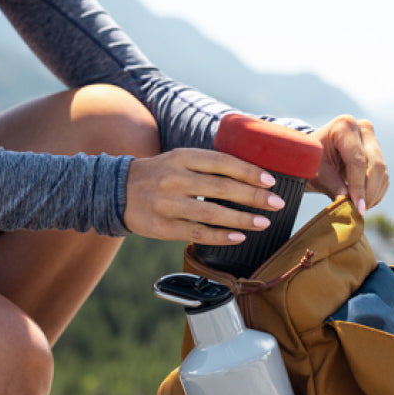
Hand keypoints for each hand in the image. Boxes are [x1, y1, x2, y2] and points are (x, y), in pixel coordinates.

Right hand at [123, 148, 284, 242]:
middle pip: (221, 188)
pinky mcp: (162, 227)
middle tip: (276, 203)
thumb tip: (252, 174)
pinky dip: (220, 236)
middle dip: (253, 196)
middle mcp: (174, 178)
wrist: (117, 191)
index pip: (222, 162)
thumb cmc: (160, 174)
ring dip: (242, 219)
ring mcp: (167, 204)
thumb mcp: (179, 159)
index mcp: (182, 157)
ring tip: (263, 222)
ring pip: (211, 213)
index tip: (270, 180)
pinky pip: (197, 233)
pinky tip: (239, 237)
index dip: (248, 171)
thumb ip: (209, 164)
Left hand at [306, 116, 388, 214]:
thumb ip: (332, 185)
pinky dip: (376, 192)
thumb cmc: (311, 161)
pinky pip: (384, 177)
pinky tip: (364, 202)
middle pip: (375, 165)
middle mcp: (363, 129)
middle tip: (360, 211)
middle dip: (368, 192)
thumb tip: (347, 203)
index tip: (358, 207)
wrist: (314, 155)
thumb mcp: (316, 172)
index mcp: (344, 126)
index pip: (357, 160)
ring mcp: (373, 140)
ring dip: (373, 194)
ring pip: (382, 172)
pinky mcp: (378, 153)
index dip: (358, 186)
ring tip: (358, 208)